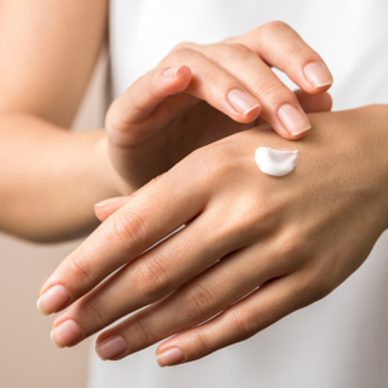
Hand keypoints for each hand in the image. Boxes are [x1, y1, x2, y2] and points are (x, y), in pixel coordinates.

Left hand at [37, 105, 387, 364]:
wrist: (369, 161)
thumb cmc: (285, 153)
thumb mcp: (221, 154)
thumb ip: (164, 191)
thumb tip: (103, 215)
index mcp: (216, 169)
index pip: (136, 225)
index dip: (87, 264)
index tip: (52, 293)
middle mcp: (245, 208)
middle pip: (157, 269)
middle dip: (103, 305)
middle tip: (63, 331)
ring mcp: (281, 246)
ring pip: (197, 301)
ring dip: (143, 329)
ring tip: (105, 346)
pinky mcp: (309, 278)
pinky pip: (247, 317)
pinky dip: (203, 339)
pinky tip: (167, 352)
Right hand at [102, 21, 332, 189]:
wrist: (152, 187)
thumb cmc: (203, 164)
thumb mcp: (246, 145)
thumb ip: (279, 122)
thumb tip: (327, 106)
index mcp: (234, 74)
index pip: (270, 46)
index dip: (299, 58)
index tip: (324, 89)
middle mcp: (204, 68)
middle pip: (242, 54)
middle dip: (271, 88)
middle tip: (294, 127)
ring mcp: (167, 84)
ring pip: (200, 65)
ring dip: (227, 86)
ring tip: (248, 113)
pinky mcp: (132, 107)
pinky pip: (147, 85)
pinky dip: (163, 79)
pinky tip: (178, 78)